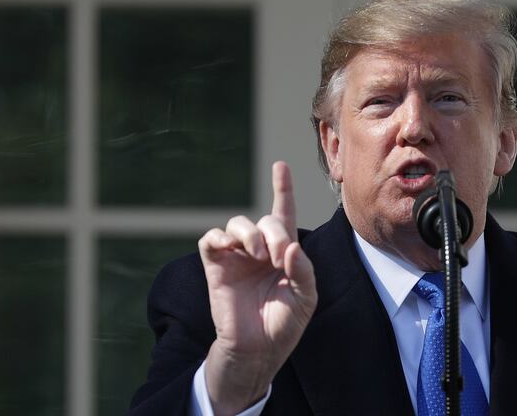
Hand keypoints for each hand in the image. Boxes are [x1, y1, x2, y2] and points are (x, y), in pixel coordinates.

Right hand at [198, 161, 316, 414]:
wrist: (258, 350)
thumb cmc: (283, 324)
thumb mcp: (305, 297)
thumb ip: (303, 270)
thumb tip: (291, 246)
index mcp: (283, 253)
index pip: (283, 213)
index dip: (282, 188)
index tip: (280, 165)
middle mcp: (259, 250)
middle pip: (264, 219)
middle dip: (274, 232)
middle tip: (279, 257)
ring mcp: (236, 257)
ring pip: (237, 223)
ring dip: (250, 233)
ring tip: (259, 256)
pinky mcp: (216, 267)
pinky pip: (211, 239)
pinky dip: (219, 237)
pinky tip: (231, 247)